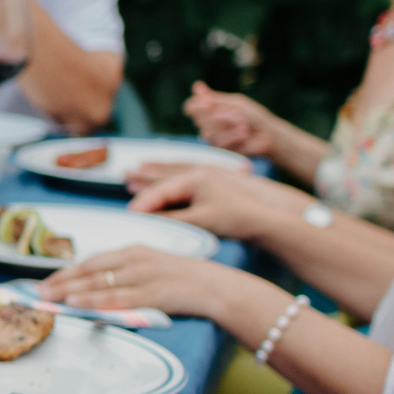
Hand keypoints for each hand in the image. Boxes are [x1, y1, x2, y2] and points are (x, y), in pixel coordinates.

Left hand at [38, 245, 240, 317]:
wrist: (217, 286)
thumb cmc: (185, 279)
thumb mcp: (153, 267)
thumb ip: (127, 274)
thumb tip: (99, 287)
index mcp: (134, 251)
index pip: (92, 261)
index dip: (68, 271)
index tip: (48, 280)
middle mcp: (134, 260)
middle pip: (89, 270)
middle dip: (61, 281)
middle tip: (38, 290)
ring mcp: (142, 277)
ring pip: (97, 284)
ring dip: (69, 291)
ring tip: (47, 298)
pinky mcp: (150, 294)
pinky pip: (115, 299)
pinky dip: (92, 301)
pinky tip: (75, 304)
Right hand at [126, 165, 307, 241]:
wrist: (267, 219)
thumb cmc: (236, 218)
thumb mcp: (200, 220)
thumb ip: (171, 219)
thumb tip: (147, 220)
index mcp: (196, 178)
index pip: (162, 190)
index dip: (144, 201)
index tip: (130, 213)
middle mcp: (200, 173)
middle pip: (165, 178)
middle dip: (144, 180)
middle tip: (125, 181)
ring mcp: (207, 177)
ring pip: (174, 177)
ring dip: (155, 178)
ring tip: (135, 174)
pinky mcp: (212, 185)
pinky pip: (184, 182)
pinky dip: (169, 183)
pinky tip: (162, 180)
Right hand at [184, 82, 280, 157]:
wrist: (269, 134)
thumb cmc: (254, 117)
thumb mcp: (235, 103)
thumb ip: (215, 98)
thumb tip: (196, 86)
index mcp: (211, 111)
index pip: (192, 107)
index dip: (194, 105)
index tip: (206, 102)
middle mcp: (208, 125)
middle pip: (200, 119)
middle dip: (220, 115)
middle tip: (237, 114)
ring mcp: (213, 138)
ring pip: (208, 131)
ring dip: (229, 125)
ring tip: (244, 124)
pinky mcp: (221, 150)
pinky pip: (219, 142)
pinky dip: (233, 135)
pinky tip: (245, 133)